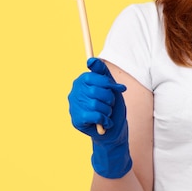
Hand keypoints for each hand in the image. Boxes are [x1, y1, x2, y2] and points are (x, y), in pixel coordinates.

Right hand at [68, 58, 131, 177]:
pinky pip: (94, 116)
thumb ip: (102, 72)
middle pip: (95, 90)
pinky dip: (105, 120)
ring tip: (107, 114)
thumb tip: (91, 60)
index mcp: (81, 81)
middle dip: (109, 99)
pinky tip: (105, 123)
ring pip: (95, 104)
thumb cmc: (112, 106)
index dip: (108, 84)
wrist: (114, 131)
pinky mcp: (76, 120)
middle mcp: (74, 92)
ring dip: (108, 110)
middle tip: (110, 105)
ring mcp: (73, 107)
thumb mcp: (111, 86)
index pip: (94, 76)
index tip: (118, 89)